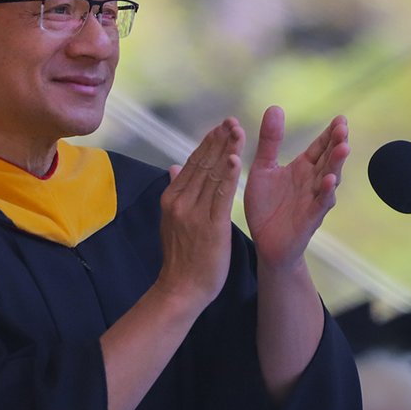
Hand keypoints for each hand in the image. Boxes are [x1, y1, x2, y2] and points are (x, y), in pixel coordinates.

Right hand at [156, 118, 243, 306]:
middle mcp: (180, 201)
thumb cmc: (181, 257)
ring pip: (213, 175)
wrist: (180, 289)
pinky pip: (221, 196)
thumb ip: (175, 191)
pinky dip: (229, 175)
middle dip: (219, 140)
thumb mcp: (172, 220)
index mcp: (172, 198)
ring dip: (227, 150)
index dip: (208, 143)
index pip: (192, 163)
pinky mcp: (210, 226)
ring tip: (238, 131)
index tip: (221, 126)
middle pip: (203, 164)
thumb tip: (173, 165)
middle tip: (232, 120)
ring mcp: (194, 213)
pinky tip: (236, 159)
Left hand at [244, 107, 348, 267]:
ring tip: (343, 148)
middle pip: (329, 159)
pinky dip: (325, 193)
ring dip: (336, 165)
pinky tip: (328, 181)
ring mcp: (314, 200)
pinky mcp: (309, 219)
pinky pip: (320, 205)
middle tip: (343, 128)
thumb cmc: (266, 205)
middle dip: (337, 144)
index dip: (330, 133)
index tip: (340, 118)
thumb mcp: (263, 168)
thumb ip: (270, 141)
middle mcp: (313, 182)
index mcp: (303, 168)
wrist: (265, 243)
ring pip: (329, 179)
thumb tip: (275, 107)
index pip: (320, 146)